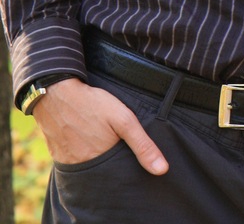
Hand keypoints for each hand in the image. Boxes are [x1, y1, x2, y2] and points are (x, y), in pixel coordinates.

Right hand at [32, 77, 167, 173]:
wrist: (55, 92)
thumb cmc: (92, 104)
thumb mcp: (123, 119)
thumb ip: (142, 145)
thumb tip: (162, 170)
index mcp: (100, 164)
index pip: (119, 175)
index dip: (127, 166)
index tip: (129, 152)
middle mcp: (82, 169)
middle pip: (103, 172)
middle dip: (111, 160)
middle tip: (113, 139)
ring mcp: (68, 162)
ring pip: (89, 166)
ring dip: (96, 156)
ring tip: (100, 136)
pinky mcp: (58, 154)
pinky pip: (74, 159)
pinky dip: (82, 151)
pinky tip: (86, 136)